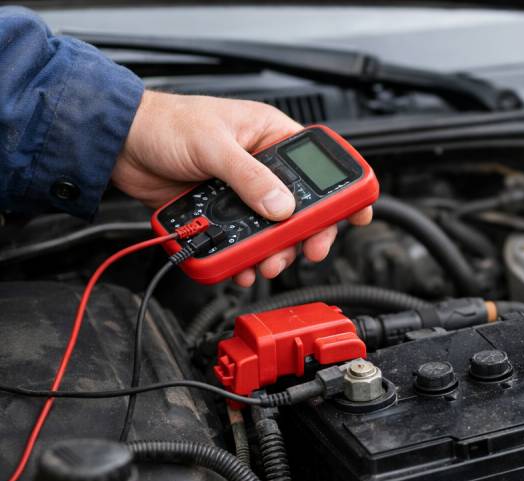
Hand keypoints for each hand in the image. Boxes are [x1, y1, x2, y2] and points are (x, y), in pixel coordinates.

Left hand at [111, 91, 372, 285]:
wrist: (118, 143)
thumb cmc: (166, 124)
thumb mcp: (215, 146)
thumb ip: (251, 178)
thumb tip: (282, 208)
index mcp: (272, 137)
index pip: (320, 165)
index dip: (344, 190)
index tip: (357, 214)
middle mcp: (263, 167)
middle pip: (303, 207)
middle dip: (307, 234)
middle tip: (308, 250)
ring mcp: (244, 193)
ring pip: (275, 230)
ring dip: (276, 252)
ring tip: (269, 263)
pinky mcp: (222, 214)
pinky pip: (244, 241)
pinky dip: (246, 258)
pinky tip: (244, 266)